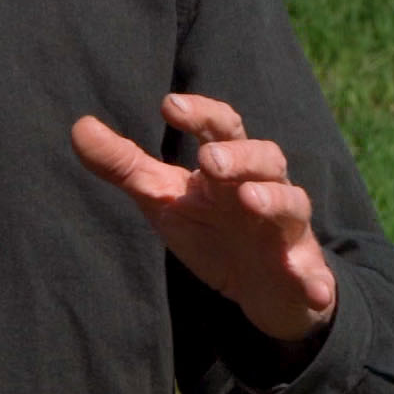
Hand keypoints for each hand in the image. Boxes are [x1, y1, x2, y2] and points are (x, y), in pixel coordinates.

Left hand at [70, 93, 338, 344]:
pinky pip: (314, 274)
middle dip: (239, 156)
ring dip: (274, 200)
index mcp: (230, 167)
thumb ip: (125, 165)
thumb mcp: (165, 198)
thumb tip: (79, 126)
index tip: (170, 105)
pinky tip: (311, 288)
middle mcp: (264, 188)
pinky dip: (314, 280)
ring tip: (249, 201)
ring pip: (291, 203)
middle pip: (264, 158)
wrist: (262, 288)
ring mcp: (287, 230)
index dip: (201, 114)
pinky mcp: (304, 272)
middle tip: (209, 159)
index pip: (222, 127)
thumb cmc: (213, 230)